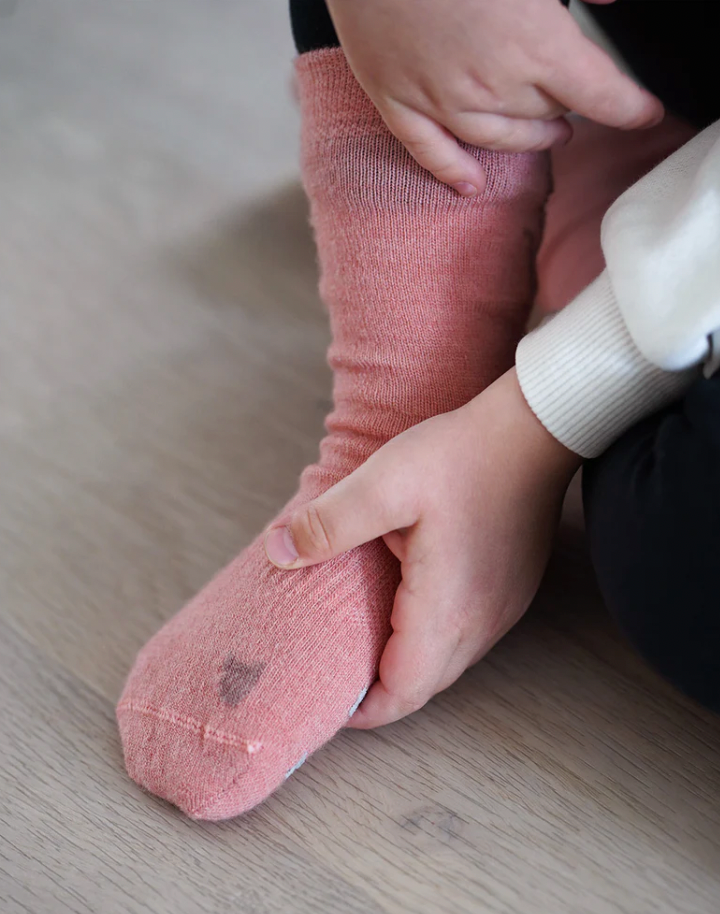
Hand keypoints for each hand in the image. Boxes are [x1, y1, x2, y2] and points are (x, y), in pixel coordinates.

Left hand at [265, 369, 581, 727]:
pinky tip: (408, 609)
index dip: (363, 710)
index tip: (327, 703)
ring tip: (366, 644)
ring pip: (448, 663)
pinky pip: (466, 636)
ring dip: (407, 665)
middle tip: (336, 672)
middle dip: (379, 691)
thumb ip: (328, 524)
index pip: (403, 692)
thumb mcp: (383, 483)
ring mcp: (504, 608)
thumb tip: (277, 553)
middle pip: (425, 686)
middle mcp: (482, 622)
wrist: (534, 430)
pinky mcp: (512, 589)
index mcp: (447, 608)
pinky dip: (431, 640)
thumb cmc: (461, 455)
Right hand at [326, 0, 662, 194]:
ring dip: (528, 141)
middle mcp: (490, 84)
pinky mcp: (396, 100)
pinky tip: (470, 187)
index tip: (645, 114)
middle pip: (547, 115)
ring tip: (547, 136)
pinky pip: (428, 152)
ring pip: (497, 140)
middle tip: (576, 99)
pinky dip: (451, 172)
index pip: (599, 93)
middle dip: (569, 108)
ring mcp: (438, 99)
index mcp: (532, 42)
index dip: (629, 108)